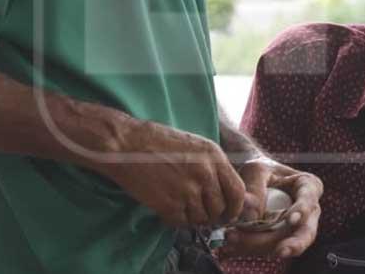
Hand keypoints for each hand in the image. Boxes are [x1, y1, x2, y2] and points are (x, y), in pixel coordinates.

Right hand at [98, 119, 245, 227]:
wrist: (126, 145)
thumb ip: (212, 167)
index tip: (228, 212)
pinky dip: (176, 219)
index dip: (234, 207)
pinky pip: (182, 222)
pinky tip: (167, 206)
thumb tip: (222, 193)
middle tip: (198, 210)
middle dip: (211, 214)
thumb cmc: (157, 141)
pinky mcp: (169, 205)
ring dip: (193, 217)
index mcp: (214, 157)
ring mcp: (187, 191)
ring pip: (201, 219)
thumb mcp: (195, 146)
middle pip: (220, 209)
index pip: (238, 192)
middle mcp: (205, 175)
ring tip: (179, 204)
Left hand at [218, 159, 322, 258]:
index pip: (309, 200)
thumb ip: (255, 188)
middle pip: (305, 232)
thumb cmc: (259, 169)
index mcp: (308, 187)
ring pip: (283, 244)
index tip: (291, 220)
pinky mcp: (279, 240)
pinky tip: (232, 246)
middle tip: (279, 252)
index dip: (302, 211)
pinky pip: (267, 249)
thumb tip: (253, 216)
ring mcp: (295, 229)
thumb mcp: (255, 169)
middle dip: (293, 244)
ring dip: (259, 246)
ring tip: (233, 239)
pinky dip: (250, 249)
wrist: (253, 180)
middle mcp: (308, 212)